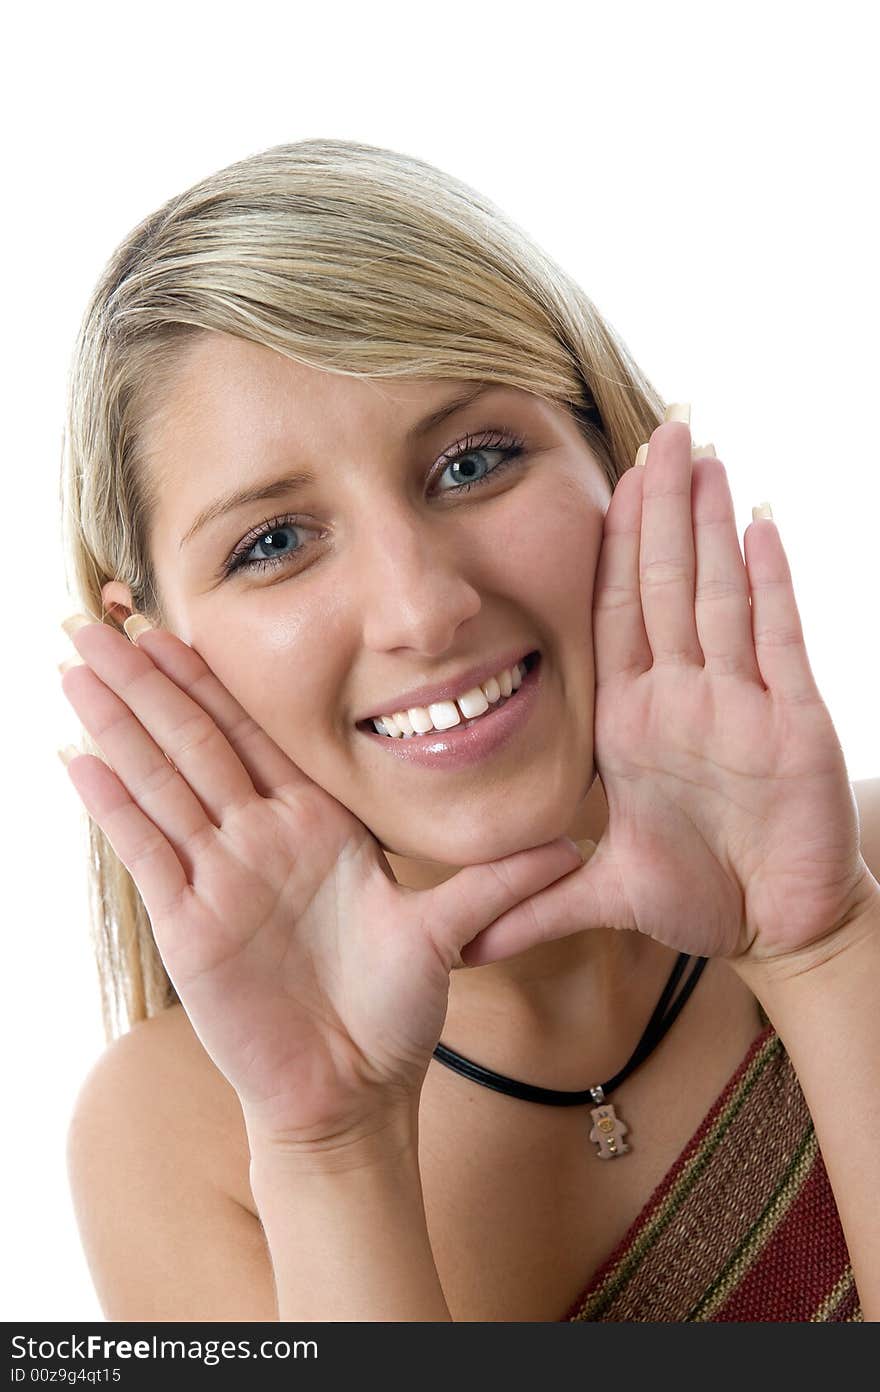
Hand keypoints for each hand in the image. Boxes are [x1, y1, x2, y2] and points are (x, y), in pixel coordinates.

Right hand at [58, 618, 582, 1148]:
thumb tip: (574, 845)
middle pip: (193, 738)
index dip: (216, 677)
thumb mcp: (445, 933)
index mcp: (313, 822)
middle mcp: (257, 837)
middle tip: (99, 619)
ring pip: (160, 780)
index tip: (181, 622)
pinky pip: (147, 852)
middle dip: (147, 678)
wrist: (353, 1091)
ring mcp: (219, 878)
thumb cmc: (392, 1012)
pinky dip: (112, 804)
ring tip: (76, 662)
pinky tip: (77, 754)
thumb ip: (495, 883)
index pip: (255, 731)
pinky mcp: (191, 925)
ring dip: (118, 720)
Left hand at [462, 417, 875, 971]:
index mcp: (635, 719)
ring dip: (711, 525)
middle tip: (661, 431)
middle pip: (667, 584)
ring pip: (721, 595)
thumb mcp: (605, 893)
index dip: (612, 547)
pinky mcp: (793, 724)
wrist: (778, 929)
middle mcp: (686, 696)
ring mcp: (742, 703)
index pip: (617, 614)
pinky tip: (761, 524)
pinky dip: (772, 583)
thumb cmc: (701, 898)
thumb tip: (457, 945)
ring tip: (703, 454)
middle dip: (663, 508)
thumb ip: (535, 907)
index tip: (605, 482)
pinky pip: (780, 641)